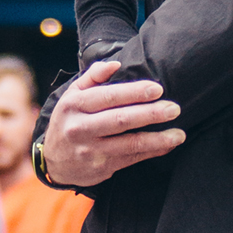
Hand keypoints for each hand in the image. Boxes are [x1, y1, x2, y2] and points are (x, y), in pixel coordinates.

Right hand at [41, 62, 183, 189]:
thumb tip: (115, 64)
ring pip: (129, 143)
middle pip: (120, 120)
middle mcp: (81, 128)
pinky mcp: (101, 168)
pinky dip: (153, 152)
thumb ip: (93, 77)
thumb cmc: (69, 121)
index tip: (157, 89)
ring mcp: (91, 150)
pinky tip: (168, 145)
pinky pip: (132, 158)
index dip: (134, 93)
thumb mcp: (72, 95)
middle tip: (174, 108)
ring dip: (157, 139)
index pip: (108, 97)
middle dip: (150, 114)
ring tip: (179, 134)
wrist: (53, 161)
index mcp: (74, 105)